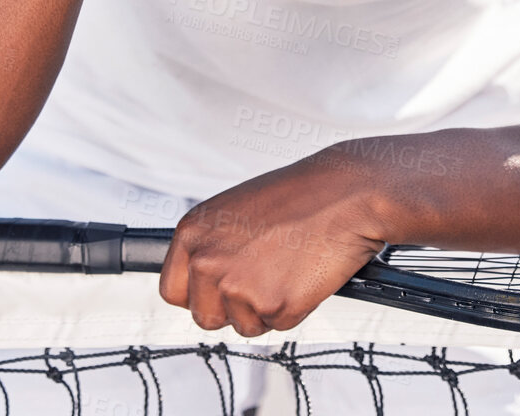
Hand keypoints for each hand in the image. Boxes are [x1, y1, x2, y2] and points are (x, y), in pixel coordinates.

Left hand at [159, 157, 386, 336]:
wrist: (347, 194)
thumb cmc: (300, 196)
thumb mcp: (236, 210)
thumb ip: (212, 245)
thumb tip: (203, 278)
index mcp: (193, 233)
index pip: (172, 290)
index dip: (198, 295)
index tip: (214, 294)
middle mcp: (208, 261)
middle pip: (205, 316)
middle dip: (232, 309)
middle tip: (262, 279)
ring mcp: (239, 286)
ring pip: (244, 325)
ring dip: (267, 307)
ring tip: (287, 267)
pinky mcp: (274, 306)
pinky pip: (279, 325)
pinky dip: (296, 307)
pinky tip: (304, 274)